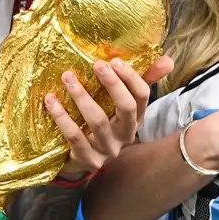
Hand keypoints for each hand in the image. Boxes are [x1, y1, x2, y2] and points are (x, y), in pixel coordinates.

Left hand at [45, 55, 173, 178]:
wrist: (81, 157)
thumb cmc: (103, 122)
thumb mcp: (121, 103)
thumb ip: (141, 80)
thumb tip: (168, 60)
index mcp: (136, 118)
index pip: (141, 96)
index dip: (131, 78)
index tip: (114, 60)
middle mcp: (126, 135)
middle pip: (125, 108)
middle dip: (112, 84)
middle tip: (97, 64)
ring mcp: (107, 149)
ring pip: (97, 121)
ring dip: (81, 96)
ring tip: (67, 76)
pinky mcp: (87, 159)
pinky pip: (74, 136)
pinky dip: (61, 116)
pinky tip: (50, 100)